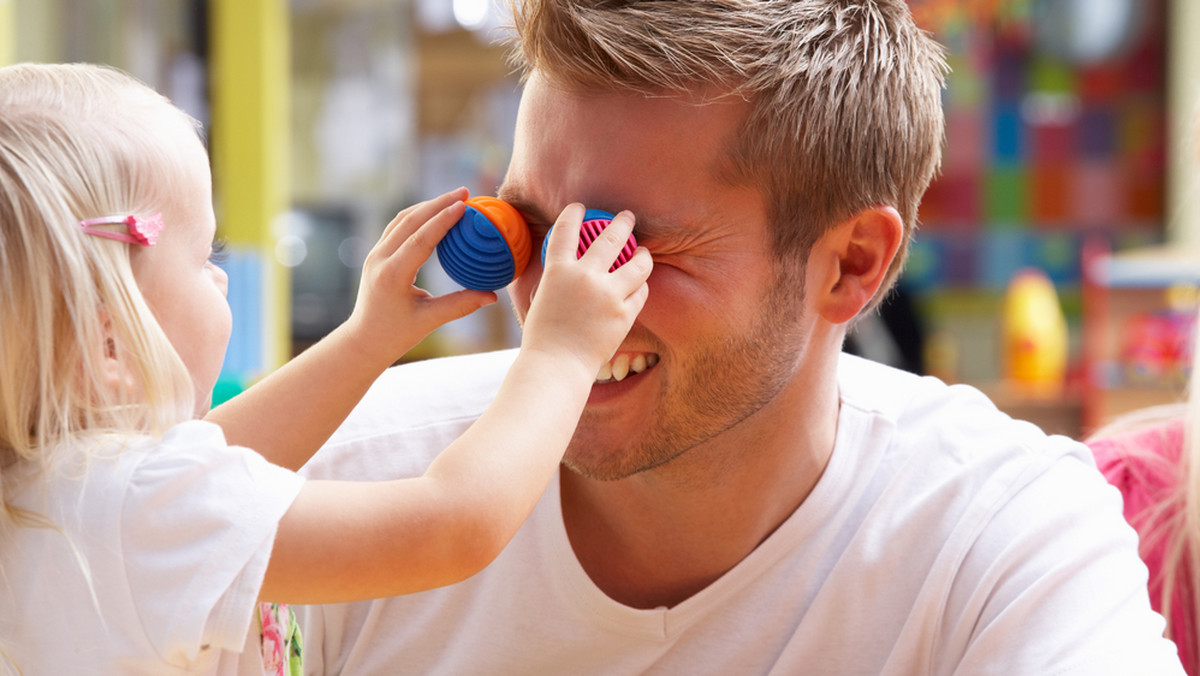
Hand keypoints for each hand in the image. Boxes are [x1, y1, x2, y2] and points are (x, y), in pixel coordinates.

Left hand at [344, 188, 497, 361]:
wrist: (364, 339)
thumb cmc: (397, 334)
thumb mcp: (429, 321)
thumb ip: (461, 306)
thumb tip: (493, 297)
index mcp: (392, 275)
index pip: (421, 240)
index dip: (443, 220)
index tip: (464, 205)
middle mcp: (380, 259)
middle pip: (410, 221)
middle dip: (438, 203)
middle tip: (464, 192)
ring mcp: (375, 254)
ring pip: (402, 219)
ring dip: (427, 205)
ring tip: (453, 197)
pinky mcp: (376, 254)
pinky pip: (397, 226)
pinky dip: (417, 215)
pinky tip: (434, 211)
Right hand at [521, 204, 651, 374]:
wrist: (557, 364)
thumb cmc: (543, 337)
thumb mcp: (541, 299)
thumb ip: (554, 280)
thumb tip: (562, 268)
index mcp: (558, 271)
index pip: (566, 230)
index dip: (573, 213)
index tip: (580, 207)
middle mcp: (585, 276)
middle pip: (611, 237)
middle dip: (622, 222)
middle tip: (627, 217)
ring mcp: (608, 294)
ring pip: (638, 262)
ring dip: (642, 253)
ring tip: (643, 251)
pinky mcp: (624, 313)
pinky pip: (641, 291)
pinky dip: (640, 287)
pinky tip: (639, 284)